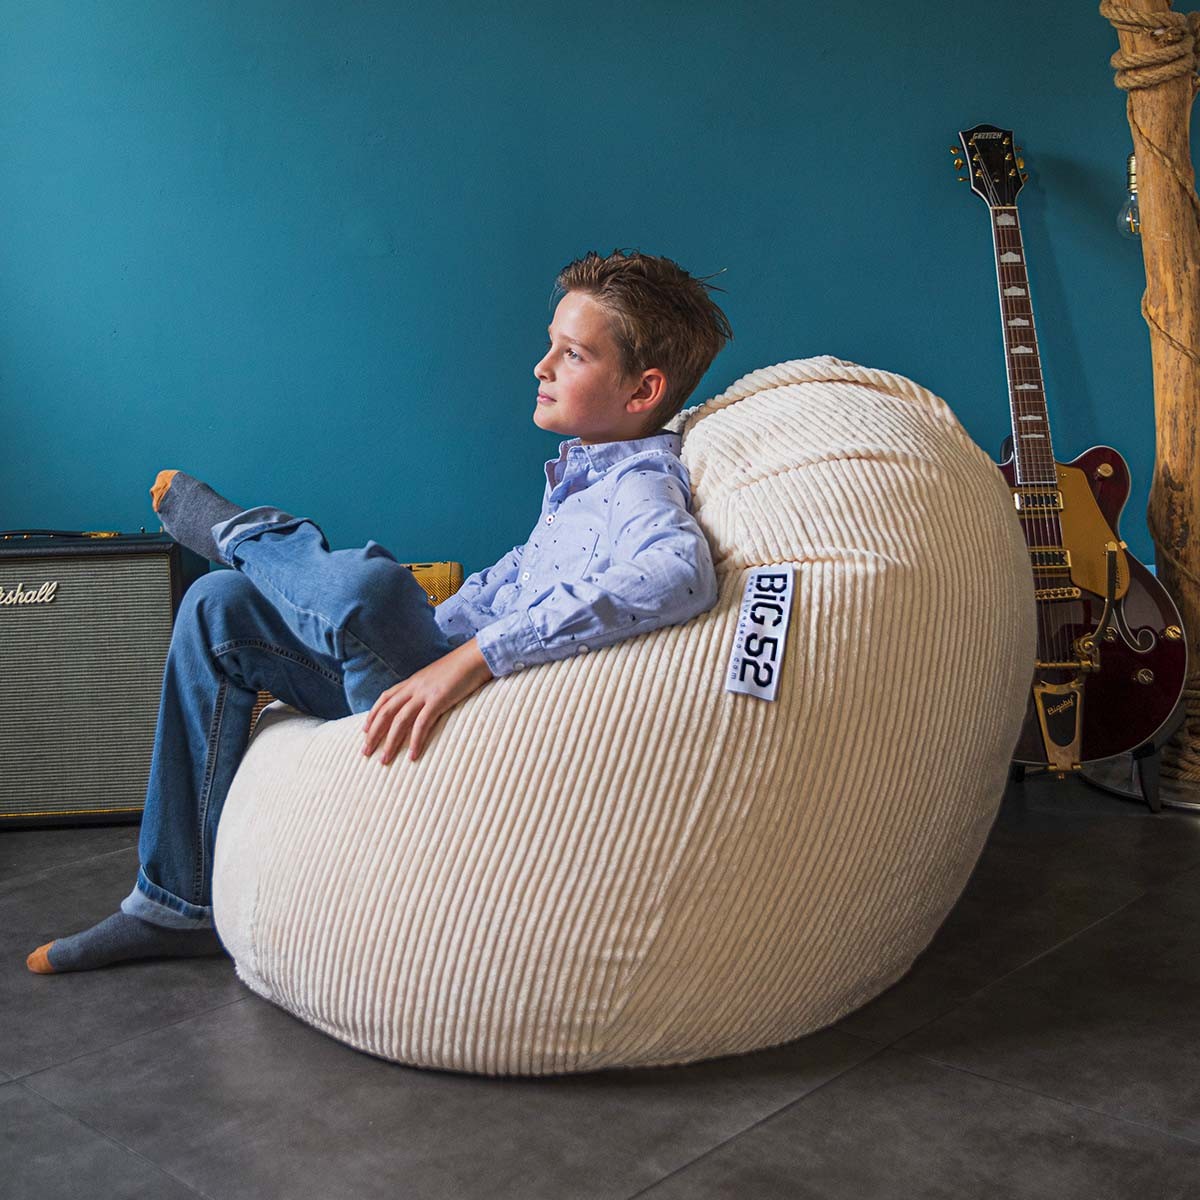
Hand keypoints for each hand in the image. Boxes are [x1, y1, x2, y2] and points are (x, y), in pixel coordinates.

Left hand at [361, 638, 492, 763]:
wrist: (477, 656)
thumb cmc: (462, 668)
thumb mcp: (438, 677)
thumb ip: (428, 688)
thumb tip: (424, 702)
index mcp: (413, 681)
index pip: (385, 698)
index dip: (373, 715)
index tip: (365, 731)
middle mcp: (414, 687)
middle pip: (386, 712)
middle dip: (374, 733)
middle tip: (366, 752)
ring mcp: (425, 693)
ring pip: (400, 720)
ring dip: (391, 742)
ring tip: (385, 760)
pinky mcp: (438, 699)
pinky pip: (422, 723)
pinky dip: (416, 740)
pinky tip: (413, 755)